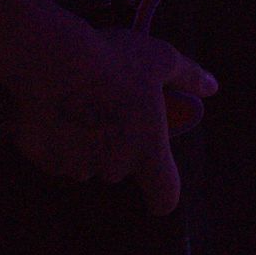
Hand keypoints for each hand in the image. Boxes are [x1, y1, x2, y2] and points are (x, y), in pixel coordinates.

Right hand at [11, 23, 216, 213]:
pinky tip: (51, 103)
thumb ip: (188, 76)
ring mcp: (76, 166)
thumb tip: (212, 86)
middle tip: (108, 103)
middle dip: (115, 142)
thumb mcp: (160, 58)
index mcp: (146, 150)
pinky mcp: (43, 160)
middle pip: (120, 167)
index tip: (155, 179)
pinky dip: (54, 135)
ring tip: (76, 98)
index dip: (161, 192)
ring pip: (85, 159)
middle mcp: (113, 167)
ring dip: (84, 139)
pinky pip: (53, 152)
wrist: (53, 61)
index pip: (165, 196)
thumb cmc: (114, 60)